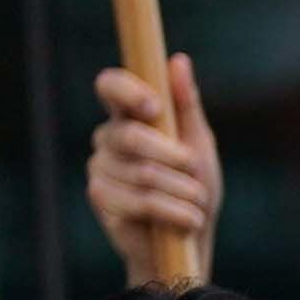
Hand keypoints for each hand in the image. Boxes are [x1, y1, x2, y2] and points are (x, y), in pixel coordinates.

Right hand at [84, 53, 217, 291]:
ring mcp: (100, 169)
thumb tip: (177, 59)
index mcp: (128, 117)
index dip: (126, 91)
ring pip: (142, 173)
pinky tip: (187, 221)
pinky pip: (141, 201)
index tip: (153, 107)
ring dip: (182, 191)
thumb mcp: (199, 143)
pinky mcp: (102, 200)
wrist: (190, 240)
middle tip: (194, 169)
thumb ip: (186, 105)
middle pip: (130, 135)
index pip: (109, 86)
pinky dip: (175, 212)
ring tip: (195, 202)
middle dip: (174, 156)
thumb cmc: (195, 186)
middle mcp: (107, 139)